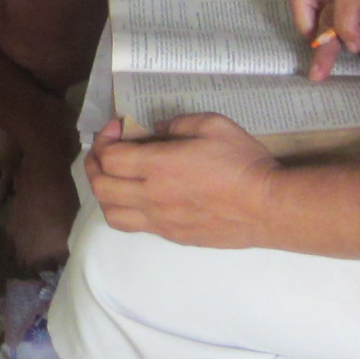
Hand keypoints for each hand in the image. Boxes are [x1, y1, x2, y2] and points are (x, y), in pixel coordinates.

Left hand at [83, 115, 284, 245]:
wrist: (266, 208)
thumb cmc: (242, 163)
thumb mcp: (213, 125)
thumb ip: (177, 123)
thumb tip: (156, 129)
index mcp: (159, 166)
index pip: (110, 157)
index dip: (105, 139)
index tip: (117, 128)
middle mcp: (152, 196)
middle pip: (101, 187)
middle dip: (94, 164)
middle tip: (104, 151)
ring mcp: (160, 220)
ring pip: (111, 213)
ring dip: (103, 193)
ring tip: (111, 178)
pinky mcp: (172, 236)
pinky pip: (134, 226)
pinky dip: (124, 210)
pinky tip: (137, 197)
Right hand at [291, 0, 359, 76]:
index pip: (347, 1)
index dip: (346, 27)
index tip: (356, 48)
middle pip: (325, 12)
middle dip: (323, 46)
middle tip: (320, 74)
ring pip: (303, 2)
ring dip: (309, 29)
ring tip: (323, 50)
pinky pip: (304, 1)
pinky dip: (307, 21)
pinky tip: (323, 36)